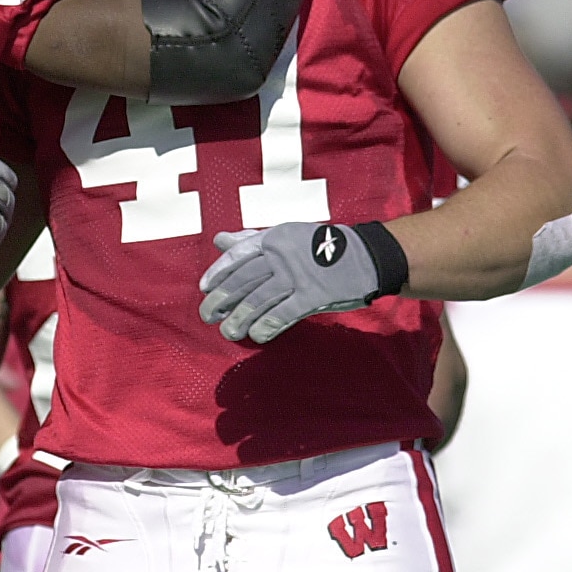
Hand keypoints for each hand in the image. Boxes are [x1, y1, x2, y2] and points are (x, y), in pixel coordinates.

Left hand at [199, 223, 377, 342]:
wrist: (367, 255)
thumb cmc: (322, 247)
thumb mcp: (286, 236)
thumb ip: (251, 240)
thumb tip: (219, 239)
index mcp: (274, 238)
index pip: (237, 255)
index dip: (217, 273)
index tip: (204, 288)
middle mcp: (282, 255)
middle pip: (243, 280)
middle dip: (221, 299)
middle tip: (207, 315)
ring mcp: (298, 275)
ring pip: (259, 299)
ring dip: (240, 318)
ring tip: (227, 332)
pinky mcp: (314, 295)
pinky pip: (283, 313)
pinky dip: (267, 326)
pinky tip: (257, 336)